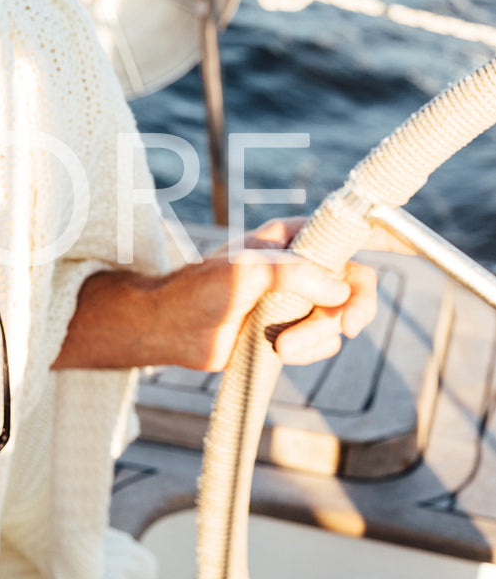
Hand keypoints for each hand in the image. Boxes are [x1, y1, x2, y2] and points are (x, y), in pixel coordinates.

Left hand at [181, 217, 379, 368]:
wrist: (172, 329)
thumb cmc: (200, 290)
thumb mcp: (246, 271)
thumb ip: (295, 273)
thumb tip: (338, 290)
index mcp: (291, 238)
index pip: (345, 229)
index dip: (378, 234)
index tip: (405, 243)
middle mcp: (300, 265)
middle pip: (357, 282)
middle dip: (355, 307)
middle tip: (349, 326)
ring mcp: (298, 299)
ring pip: (341, 318)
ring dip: (318, 336)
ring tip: (281, 345)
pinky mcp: (291, 328)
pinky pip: (324, 341)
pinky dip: (308, 350)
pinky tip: (278, 349)